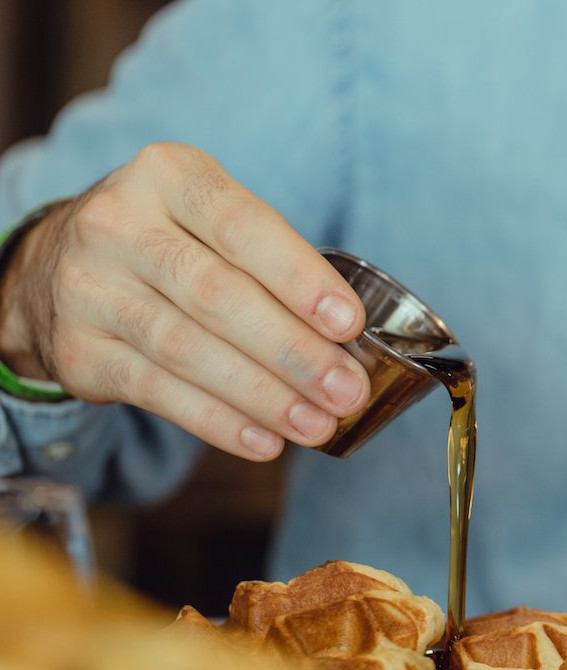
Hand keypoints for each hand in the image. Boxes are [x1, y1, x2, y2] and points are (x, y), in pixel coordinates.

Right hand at [0, 142, 369, 460]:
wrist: (62, 265)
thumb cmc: (174, 243)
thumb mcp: (213, 221)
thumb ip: (274, 265)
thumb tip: (347, 346)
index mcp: (168, 175)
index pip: (243, 227)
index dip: (300, 280)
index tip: (349, 325)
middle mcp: (117, 224)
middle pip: (217, 295)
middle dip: (293, 351)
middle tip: (346, 391)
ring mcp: (89, 288)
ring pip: (187, 349)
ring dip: (263, 396)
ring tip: (317, 425)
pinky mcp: (77, 350)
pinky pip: (157, 392)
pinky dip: (218, 422)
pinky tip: (266, 442)